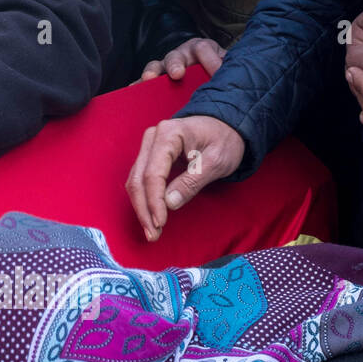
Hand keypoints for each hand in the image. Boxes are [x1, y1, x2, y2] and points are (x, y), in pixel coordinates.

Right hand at [126, 115, 243, 241]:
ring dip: (142, 208)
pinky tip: (152, 217)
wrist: (227, 126)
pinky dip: (145, 200)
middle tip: (153, 235)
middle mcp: (153, 138)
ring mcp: (149, 146)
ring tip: (152, 232)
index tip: (160, 223)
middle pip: (138, 179)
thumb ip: (192, 181)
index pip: (153, 173)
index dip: (154, 201)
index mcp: (169, 134)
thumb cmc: (225, 140)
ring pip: (135, 181)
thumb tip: (169, 203)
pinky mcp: (150, 156)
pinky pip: (141, 180)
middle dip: (144, 210)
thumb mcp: (217, 161)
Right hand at [138, 37, 226, 81]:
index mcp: (201, 50)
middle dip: (175, 64)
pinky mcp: (156, 81)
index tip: (216, 71)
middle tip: (177, 74)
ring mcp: (166, 68)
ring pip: (157, 66)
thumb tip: (227, 74)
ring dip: (153, 72)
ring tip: (149, 79)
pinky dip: (138, 86)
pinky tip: (133, 90)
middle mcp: (181, 56)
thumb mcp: (228, 68)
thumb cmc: (218, 73)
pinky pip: (144, 82)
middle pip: (176, 56)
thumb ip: (228, 70)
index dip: (210, 59)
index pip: (203, 49)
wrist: (209, 81)